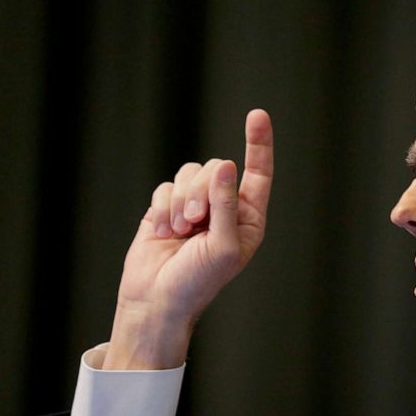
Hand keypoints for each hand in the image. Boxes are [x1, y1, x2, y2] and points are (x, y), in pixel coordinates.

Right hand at [103, 109, 273, 368]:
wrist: (156, 301)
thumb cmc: (197, 282)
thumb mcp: (223, 247)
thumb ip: (225, 205)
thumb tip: (225, 165)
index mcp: (248, 218)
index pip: (259, 173)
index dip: (259, 144)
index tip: (256, 115)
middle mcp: (225, 208)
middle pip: (217, 168)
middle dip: (202, 191)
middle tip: (194, 223)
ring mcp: (196, 206)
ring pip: (190, 173)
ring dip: (182, 201)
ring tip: (179, 231)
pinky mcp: (167, 208)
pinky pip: (166, 186)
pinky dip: (163, 207)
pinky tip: (163, 232)